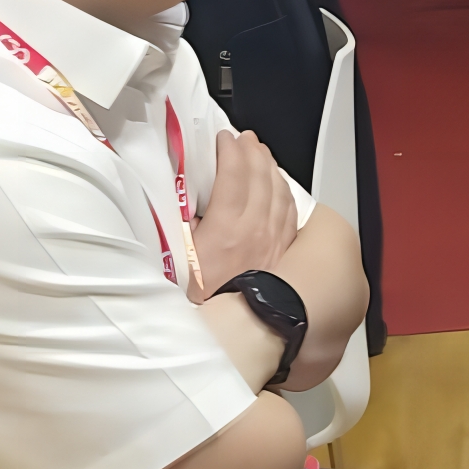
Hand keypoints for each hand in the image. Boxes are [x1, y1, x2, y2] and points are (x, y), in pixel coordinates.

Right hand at [188, 129, 298, 299]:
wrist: (231, 331)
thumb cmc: (200, 299)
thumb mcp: (178, 257)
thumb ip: (185, 224)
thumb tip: (190, 199)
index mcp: (227, 229)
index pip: (233, 174)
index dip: (230, 151)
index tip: (224, 138)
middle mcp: (256, 230)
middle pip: (259, 177)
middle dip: (252, 151)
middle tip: (245, 138)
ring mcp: (274, 240)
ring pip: (279, 191)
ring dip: (270, 167)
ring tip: (261, 152)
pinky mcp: (284, 251)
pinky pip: (289, 211)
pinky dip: (284, 191)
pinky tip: (279, 184)